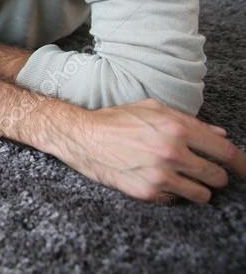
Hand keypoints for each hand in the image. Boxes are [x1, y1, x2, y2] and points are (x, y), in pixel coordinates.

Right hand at [57, 98, 245, 203]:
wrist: (82, 137)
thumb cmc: (115, 120)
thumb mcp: (152, 109)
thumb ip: (189, 121)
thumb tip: (219, 133)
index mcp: (176, 127)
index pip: (225, 151)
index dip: (241, 163)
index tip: (245, 170)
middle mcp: (171, 152)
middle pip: (218, 176)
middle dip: (215, 176)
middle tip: (205, 172)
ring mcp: (160, 174)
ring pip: (203, 194)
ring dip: (198, 188)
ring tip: (185, 180)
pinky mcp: (148, 192)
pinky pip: (178, 200)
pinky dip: (174, 193)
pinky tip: (161, 182)